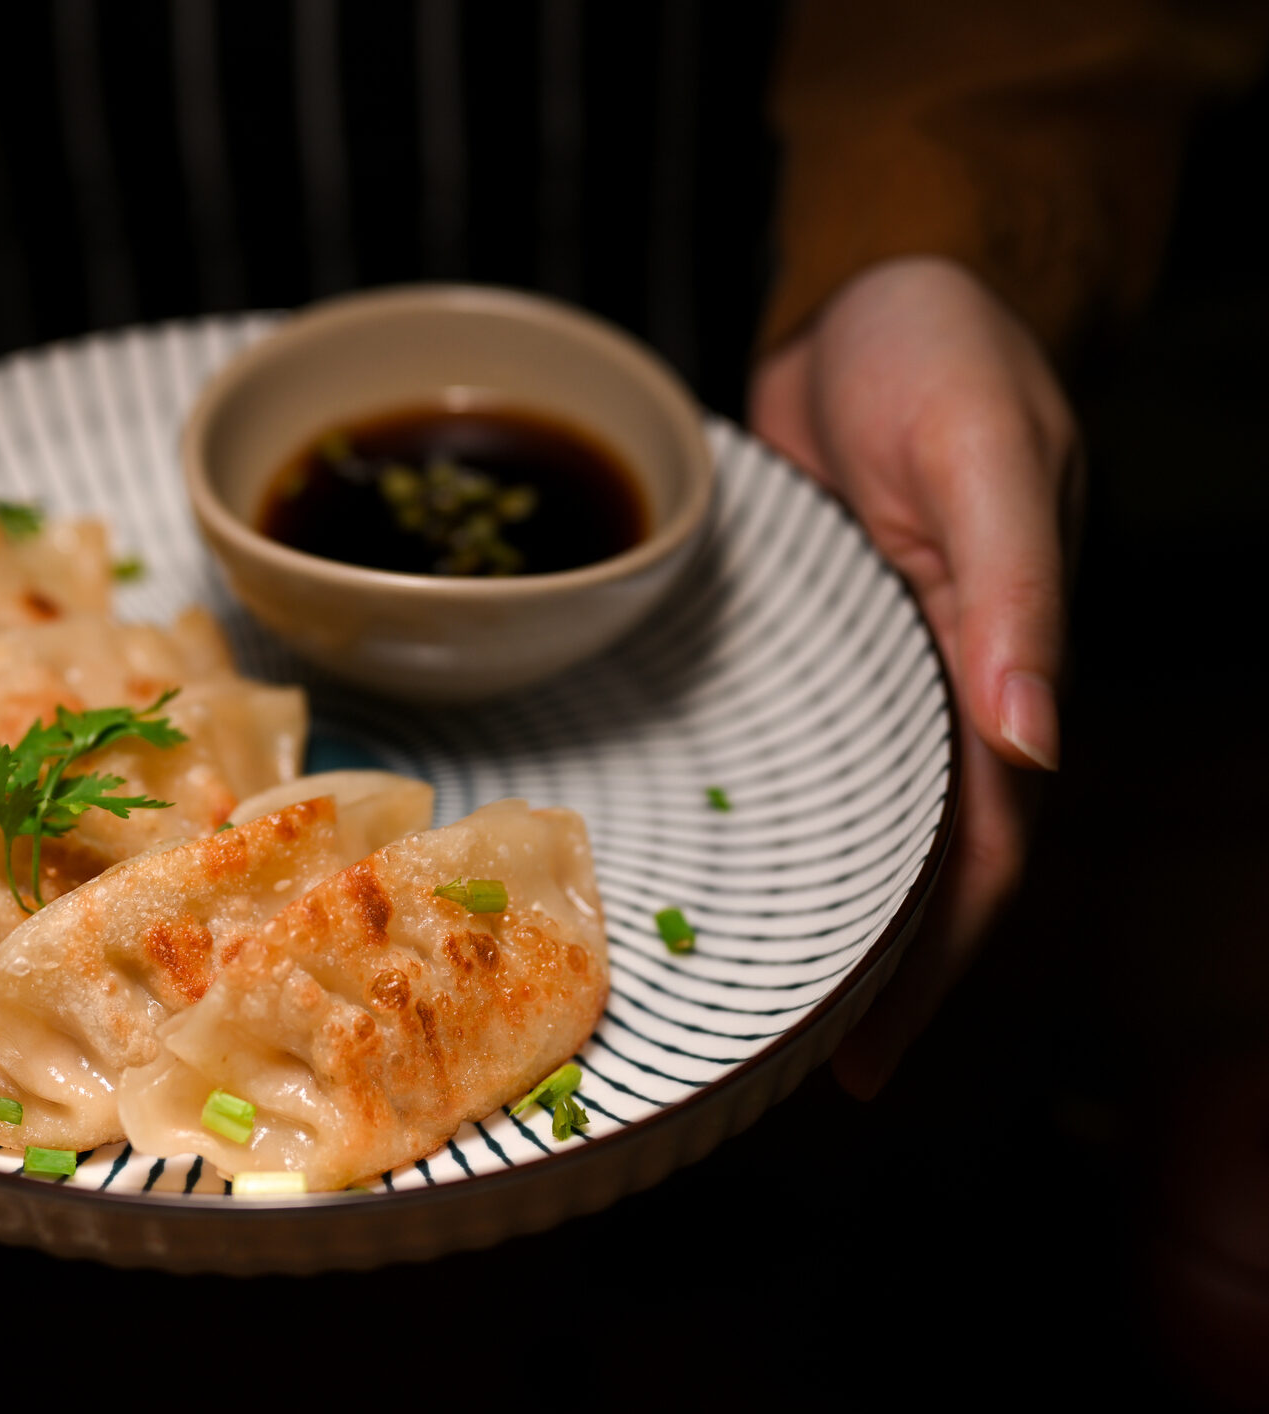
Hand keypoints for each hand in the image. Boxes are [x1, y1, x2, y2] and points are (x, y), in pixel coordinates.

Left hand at [749, 256, 1076, 1096]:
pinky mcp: (796, 645)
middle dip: (853, 971)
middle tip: (769, 1065)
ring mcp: (860, 676)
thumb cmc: (949, 355)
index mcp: (996, 675)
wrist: (881, 289)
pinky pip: (776, 748)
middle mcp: (932, 695)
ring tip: (715, 997)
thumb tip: (1036, 741)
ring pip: (834, 821)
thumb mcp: (984, 456)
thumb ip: (1012, 593)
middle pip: (899, 865)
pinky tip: (686, 854)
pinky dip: (744, 811)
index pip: (976, 854)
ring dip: (792, 908)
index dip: (931, 966)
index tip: (866, 1062)